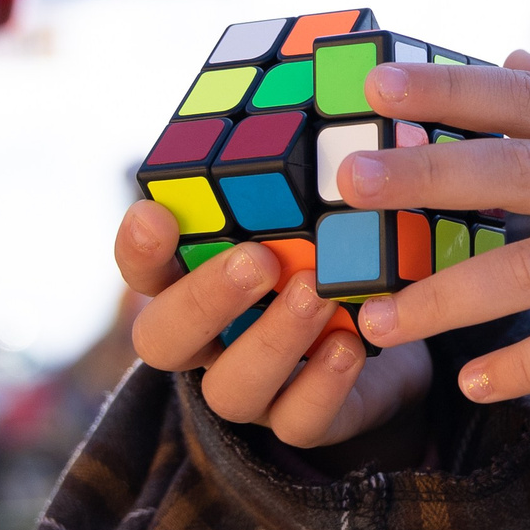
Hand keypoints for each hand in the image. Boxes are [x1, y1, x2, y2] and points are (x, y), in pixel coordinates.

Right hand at [118, 201, 433, 452]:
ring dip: (273, 340)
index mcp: (194, 280)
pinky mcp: (304, 422)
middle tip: (257, 259)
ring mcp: (253, 388)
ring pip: (230, 389)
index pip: (141, 269)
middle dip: (206, 299)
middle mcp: (208, 341)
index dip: (137, 247)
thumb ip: (314, 172)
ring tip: (315, 294)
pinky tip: (350, 343)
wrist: (392, 337)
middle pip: (163, 339)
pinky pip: (298, 422)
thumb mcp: (319, 212)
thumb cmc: (335, 255)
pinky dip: (322, 385)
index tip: (154, 212)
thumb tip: (360, 106)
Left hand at [343, 52, 529, 403]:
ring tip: (379, 320)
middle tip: (350, 184)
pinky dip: (529, 364)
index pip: (527, 98)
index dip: (453, 89)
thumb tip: (504, 59)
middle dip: (431, 176)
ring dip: (451, 296)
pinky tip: (472, 381)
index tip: (378, 85)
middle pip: (523, 170)